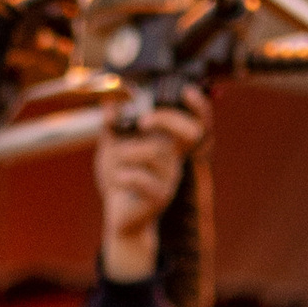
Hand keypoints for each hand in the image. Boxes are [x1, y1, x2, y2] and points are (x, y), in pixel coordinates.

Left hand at [92, 90, 207, 282]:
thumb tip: (109, 104)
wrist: (117, 215)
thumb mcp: (111, 148)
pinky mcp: (159, 198)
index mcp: (167, 144)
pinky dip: (125, 175)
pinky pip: (143, 179)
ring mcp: (169, 179)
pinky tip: (118, 180)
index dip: (198, 106)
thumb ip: (111, 126)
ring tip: (117, 163)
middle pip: (188, 133)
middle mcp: (174, 159)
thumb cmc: (119, 178)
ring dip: (129, 152)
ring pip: (156, 152)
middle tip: (142, 122)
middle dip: (166, 120)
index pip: (194, 122)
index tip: (186, 91)